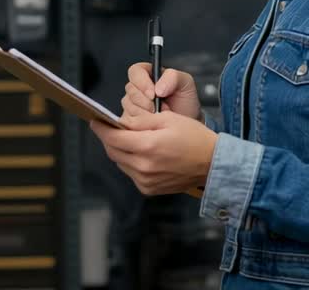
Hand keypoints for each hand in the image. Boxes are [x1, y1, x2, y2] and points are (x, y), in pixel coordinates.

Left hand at [90, 111, 216, 195]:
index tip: (95, 121)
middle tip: (110, 128)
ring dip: (120, 150)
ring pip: (120, 163)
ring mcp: (145, 180)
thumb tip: (121, 122)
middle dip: (109, 138)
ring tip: (129, 140)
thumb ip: (141, 121)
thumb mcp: (168, 119)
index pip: (113, 137)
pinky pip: (131, 173)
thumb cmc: (194, 138)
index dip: (101, 128)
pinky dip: (131, 162)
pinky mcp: (149, 189)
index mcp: (148, 146)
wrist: (212, 163)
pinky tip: (142, 154)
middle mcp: (143, 166)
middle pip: (113, 151)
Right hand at [122, 62, 201, 120]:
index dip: (142, 82)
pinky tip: (153, 124)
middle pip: (130, 89)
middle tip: (161, 108)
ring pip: (128, 106)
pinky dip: (141, 123)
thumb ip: (173, 77)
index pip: (135, 71)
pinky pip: (128, 120)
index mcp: (147, 73)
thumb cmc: (185, 103)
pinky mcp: (129, 120)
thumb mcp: (185, 83)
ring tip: (160, 116)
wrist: (185, 126)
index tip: (153, 94)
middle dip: (146, 101)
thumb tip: (158, 88)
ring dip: (145, 113)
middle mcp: (137, 88)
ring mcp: (131, 104)